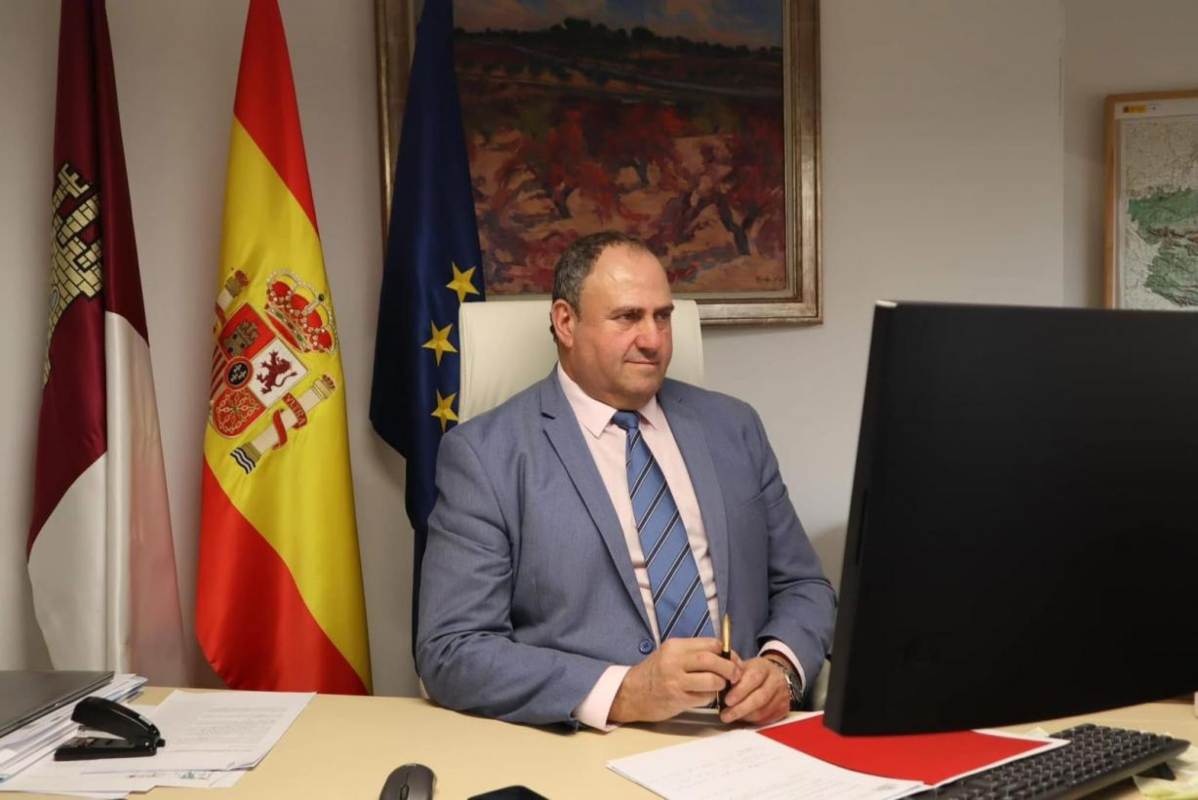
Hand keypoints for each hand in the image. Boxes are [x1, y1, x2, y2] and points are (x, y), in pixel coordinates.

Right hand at [609, 638, 740, 722]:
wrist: (631, 693)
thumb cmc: (654, 673)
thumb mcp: (670, 655)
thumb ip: (693, 653)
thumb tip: (724, 656)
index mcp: (676, 646)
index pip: (710, 644)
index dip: (727, 652)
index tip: (733, 660)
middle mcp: (674, 660)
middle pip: (712, 659)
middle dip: (730, 667)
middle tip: (736, 675)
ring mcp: (675, 680)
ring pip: (711, 679)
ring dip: (722, 684)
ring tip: (721, 686)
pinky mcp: (677, 698)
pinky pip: (704, 697)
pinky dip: (711, 697)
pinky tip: (707, 696)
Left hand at [719, 654, 790, 724]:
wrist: (775, 675)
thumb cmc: (755, 672)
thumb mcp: (744, 666)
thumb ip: (733, 673)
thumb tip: (719, 681)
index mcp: (764, 667)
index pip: (753, 678)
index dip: (739, 691)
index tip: (727, 700)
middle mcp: (776, 680)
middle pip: (759, 698)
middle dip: (740, 708)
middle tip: (726, 714)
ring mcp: (782, 695)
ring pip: (763, 711)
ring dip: (745, 716)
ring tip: (730, 717)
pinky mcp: (784, 708)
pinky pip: (767, 718)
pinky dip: (753, 720)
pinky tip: (743, 718)